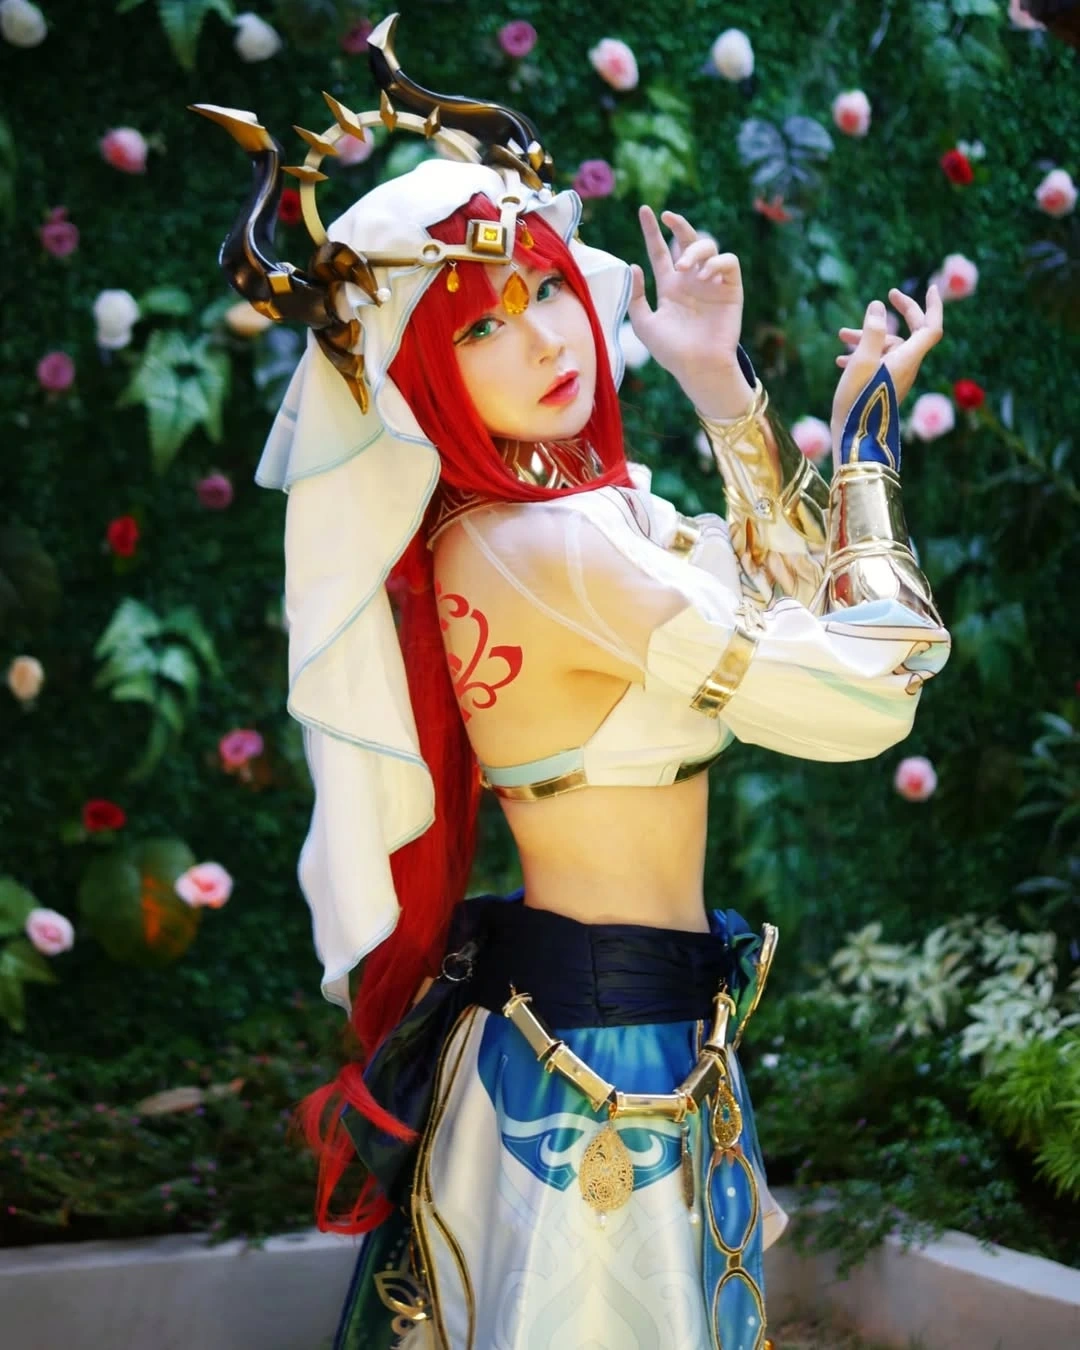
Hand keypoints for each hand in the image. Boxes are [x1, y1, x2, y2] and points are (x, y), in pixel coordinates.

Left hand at [627, 206, 752, 417]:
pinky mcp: (731, 289)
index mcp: (670, 287)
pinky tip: (704, 275)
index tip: (644, 210)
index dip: (652, 232)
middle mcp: (690, 281)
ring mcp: (711, 283)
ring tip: (686, 267)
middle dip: (679, 225)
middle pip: (687, 241)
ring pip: (708, 246)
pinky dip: (717, 262)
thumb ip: (636, 297)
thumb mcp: (644, 324)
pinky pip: (729, 262)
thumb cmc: (671, 352)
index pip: (660, 252)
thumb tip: (634, 266)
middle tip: (668, 218)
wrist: (698, 367)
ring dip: (695, 249)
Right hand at [831, 286, 943, 459]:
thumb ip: (872, 332)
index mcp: (907, 359)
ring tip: (841, 336)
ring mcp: (894, 378)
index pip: (931, 327)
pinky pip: (878, 364)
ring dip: (867, 337)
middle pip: (912, 333)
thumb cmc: (858, 401)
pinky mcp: (883, 388)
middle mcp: (906, 367)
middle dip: (900, 313)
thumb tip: (879, 306)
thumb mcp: (862, 362)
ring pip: (887, 348)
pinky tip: (840, 361)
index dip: (933, 306)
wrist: (855, 442)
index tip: (931, 287)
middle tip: (887, 297)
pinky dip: (863, 356)